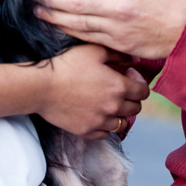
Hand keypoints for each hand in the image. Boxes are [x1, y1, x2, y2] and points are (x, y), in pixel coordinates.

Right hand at [30, 42, 148, 139]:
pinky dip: (106, 126)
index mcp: (119, 87)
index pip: (143, 92)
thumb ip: (118, 54)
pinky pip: (106, 134)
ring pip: (123, 123)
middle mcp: (113, 107)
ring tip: (109, 103)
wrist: (42, 87)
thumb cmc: (67, 65)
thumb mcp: (94, 51)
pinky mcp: (87, 131)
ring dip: (120, 114)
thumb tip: (135, 59)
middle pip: (136, 108)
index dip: (139, 83)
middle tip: (119, 89)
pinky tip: (98, 114)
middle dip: (132, 98)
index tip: (129, 76)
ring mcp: (100, 122)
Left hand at [34, 0, 185, 59]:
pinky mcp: (116, 43)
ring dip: (55, 17)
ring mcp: (116, 28)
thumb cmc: (169, 0)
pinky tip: (58, 27)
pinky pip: (88, 37)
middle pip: (76, 3)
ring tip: (39, 12)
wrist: (184, 32)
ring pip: (78, 23)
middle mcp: (118, 7)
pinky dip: (70, 32)